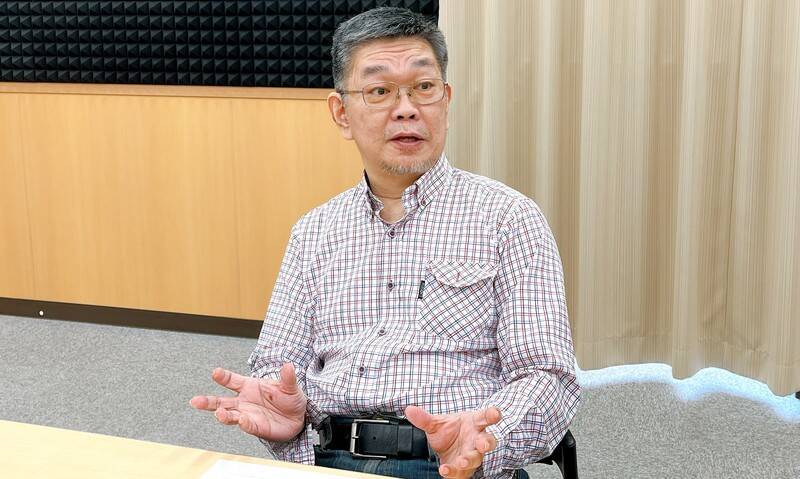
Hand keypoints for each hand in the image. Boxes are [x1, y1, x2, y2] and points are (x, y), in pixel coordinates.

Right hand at [190, 363, 306, 441]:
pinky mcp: (255, 427)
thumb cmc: (289, 398)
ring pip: (229, 416)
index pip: (232, 380)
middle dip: (208, 402)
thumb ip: (287, 377)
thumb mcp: (290, 386)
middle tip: (196, 401)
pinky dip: (244, 423)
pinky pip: (247, 425)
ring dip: (223, 415)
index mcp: (249, 386)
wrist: (298, 418)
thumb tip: (289, 365)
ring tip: (219, 414)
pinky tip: (241, 421)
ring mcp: (247, 414)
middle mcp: (244, 401)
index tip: (215, 372)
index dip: (223, 376)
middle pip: (221, 401)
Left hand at [405, 405, 500, 478]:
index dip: (491, 415)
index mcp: (474, 423)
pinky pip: (462, 472)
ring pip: (476, 458)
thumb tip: (409, 410)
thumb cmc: (450, 430)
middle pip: (488, 441)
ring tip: (461, 461)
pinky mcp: (465, 468)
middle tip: (482, 444)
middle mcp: (477, 439)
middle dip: (486, 443)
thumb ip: (424, 418)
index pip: (485, 417)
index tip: (495, 413)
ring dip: (470, 460)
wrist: (447, 446)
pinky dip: (454, 472)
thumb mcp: (436, 423)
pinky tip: (445, 470)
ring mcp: (472, 454)